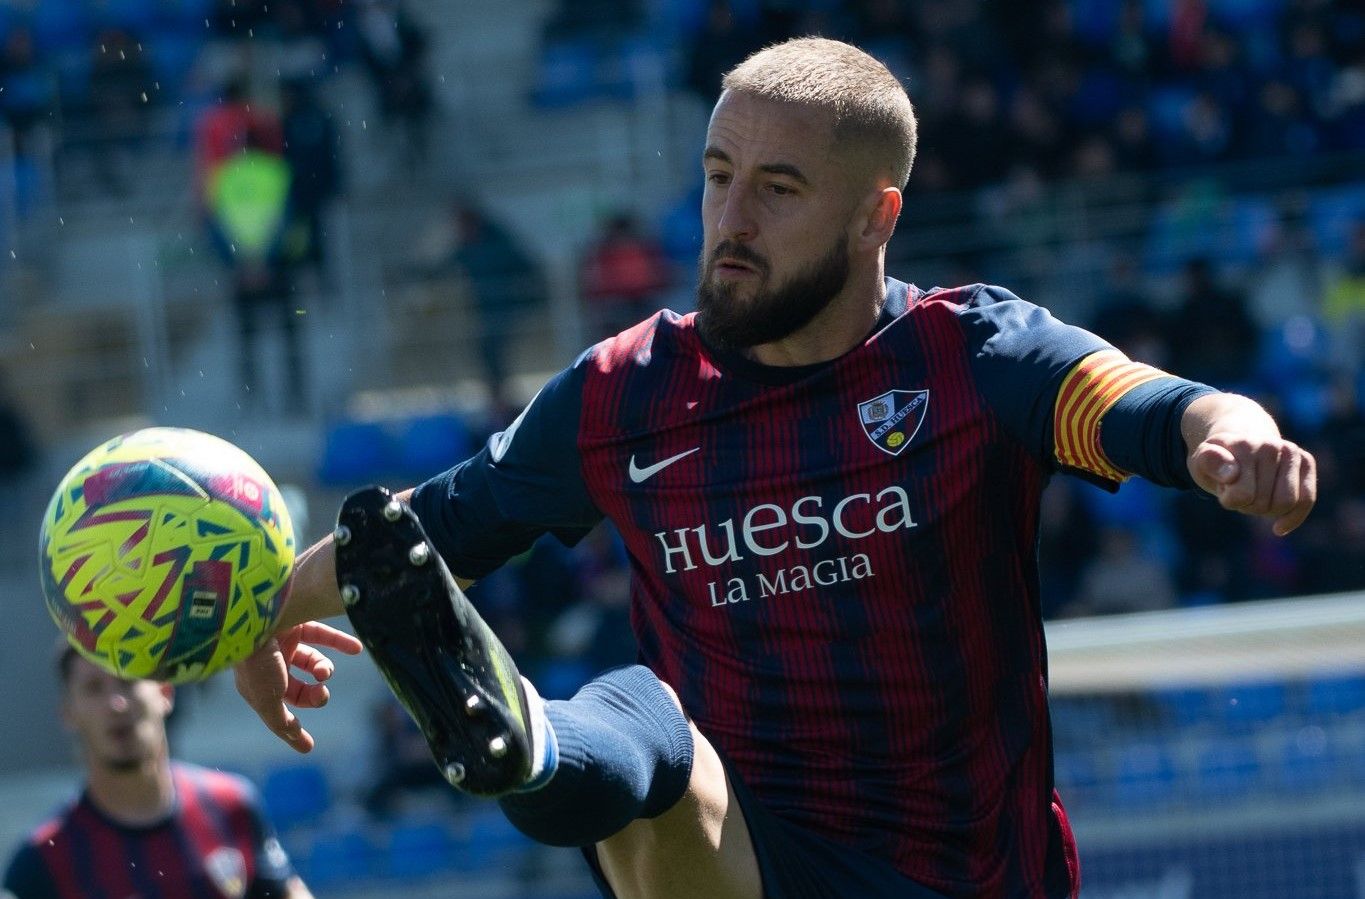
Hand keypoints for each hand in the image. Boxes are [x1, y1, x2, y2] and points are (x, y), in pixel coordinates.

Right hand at [234, 622, 362, 752]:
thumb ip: (281, 722)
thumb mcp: (267, 699)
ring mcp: (282, 643)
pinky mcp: (296, 622)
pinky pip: (322, 633)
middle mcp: (269, 664)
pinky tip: (356, 649)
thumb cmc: (257, 663)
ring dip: (324, 669)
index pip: (279, 709)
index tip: (309, 746)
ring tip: (325, 672)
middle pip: (299, 686)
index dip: (293, 727)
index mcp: (257, 684)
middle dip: (314, 695)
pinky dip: (340, 642)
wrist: (253, 620)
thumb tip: (302, 745)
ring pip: (312, 661)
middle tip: (322, 693)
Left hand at [1188, 434, 1316, 535]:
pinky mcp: (1306, 461)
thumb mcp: (1200, 462)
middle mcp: (1270, 445)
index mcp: (1243, 445)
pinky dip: (1293, 518)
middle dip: (1248, 505)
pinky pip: (1307, 499)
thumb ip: (1209, 463)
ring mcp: (1291, 451)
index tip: (1224, 489)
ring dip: (1267, 510)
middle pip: (1264, 503)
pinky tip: (1278, 528)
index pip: (1243, 495)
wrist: (1237, 443)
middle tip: (1239, 490)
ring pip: (1286, 504)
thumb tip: (1232, 474)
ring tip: (1254, 494)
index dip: (1230, 501)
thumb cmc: (1216, 461)